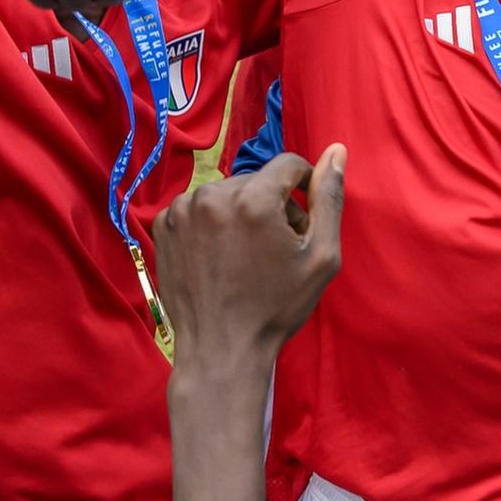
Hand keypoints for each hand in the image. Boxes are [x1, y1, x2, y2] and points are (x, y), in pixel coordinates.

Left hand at [150, 151, 345, 364]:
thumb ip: (329, 200)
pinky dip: (211, 224)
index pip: (288, 165)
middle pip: (256, 181)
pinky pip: (198, 209)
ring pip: (226, 193)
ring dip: (240, 213)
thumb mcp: (320, 258)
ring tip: (246, 256)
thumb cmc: (275, 308)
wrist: (220, 350)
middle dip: (272, 205)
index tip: (303, 221)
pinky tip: (218, 258)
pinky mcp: (163, 225)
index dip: (303, 188)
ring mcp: (182, 210)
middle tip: (276, 249)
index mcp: (253, 199)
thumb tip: (337, 151)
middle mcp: (212, 195)